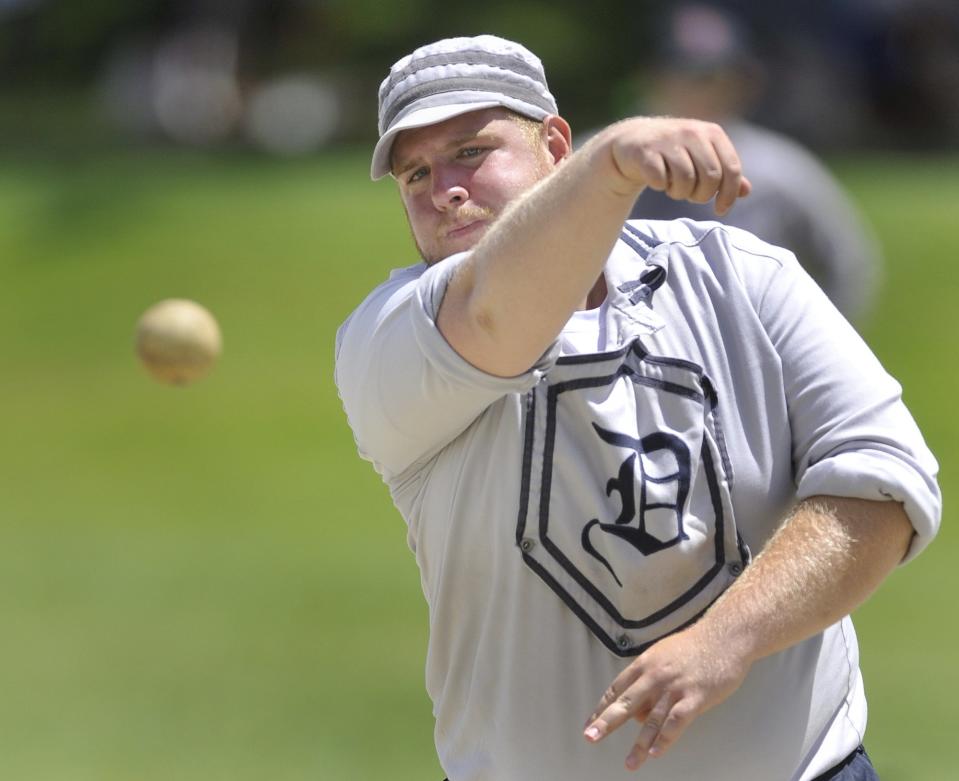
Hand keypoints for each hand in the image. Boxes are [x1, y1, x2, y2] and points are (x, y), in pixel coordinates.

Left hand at [583, 622, 751, 770]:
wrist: (724, 637)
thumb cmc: (693, 647)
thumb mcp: (662, 655)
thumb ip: (648, 680)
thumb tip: (638, 711)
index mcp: (645, 664)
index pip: (617, 688)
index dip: (602, 707)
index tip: (590, 723)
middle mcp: (655, 676)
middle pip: (626, 703)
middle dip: (607, 722)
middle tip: (591, 737)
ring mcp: (674, 687)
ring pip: (651, 719)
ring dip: (639, 745)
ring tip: (630, 763)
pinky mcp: (695, 697)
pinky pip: (676, 722)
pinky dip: (665, 739)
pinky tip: (656, 753)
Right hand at [605, 117, 751, 215]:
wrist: (631, 142)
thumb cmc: (673, 154)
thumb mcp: (702, 158)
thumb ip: (724, 173)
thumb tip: (745, 191)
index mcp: (712, 133)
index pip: (731, 169)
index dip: (728, 195)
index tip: (720, 210)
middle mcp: (692, 132)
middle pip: (710, 178)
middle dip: (701, 195)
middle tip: (690, 195)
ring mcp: (668, 139)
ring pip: (685, 180)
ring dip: (679, 193)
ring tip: (673, 187)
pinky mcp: (645, 150)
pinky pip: (659, 179)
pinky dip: (659, 186)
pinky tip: (657, 181)